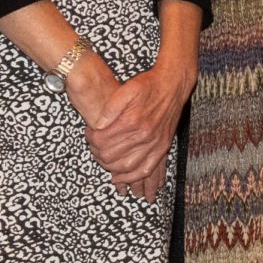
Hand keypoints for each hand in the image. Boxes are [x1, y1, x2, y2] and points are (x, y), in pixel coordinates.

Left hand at [86, 58, 189, 199]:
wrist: (173, 85)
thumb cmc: (149, 85)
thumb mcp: (127, 89)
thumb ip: (110, 107)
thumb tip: (98, 125)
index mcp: (132, 121)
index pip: (102, 140)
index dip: (91, 138)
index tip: (89, 133)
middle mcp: (144, 135)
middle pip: (111, 155)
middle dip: (97, 152)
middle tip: (94, 146)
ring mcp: (154, 144)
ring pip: (126, 166)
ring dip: (110, 167)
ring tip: (103, 159)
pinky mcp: (162, 148)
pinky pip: (146, 169)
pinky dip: (131, 177)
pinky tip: (121, 176)